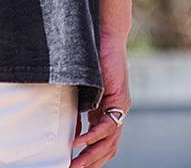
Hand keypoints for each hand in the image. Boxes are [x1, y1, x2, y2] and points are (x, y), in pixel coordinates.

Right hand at [70, 32, 130, 167]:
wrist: (107, 35)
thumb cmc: (94, 56)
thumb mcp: (85, 88)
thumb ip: (81, 108)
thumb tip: (70, 128)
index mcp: (109, 111)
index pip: (105, 143)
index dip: (92, 157)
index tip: (76, 166)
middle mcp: (118, 112)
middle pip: (108, 148)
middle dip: (90, 163)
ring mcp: (120, 107)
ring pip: (108, 142)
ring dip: (91, 156)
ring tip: (75, 165)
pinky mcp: (119, 99)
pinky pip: (107, 125)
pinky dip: (92, 136)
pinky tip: (78, 143)